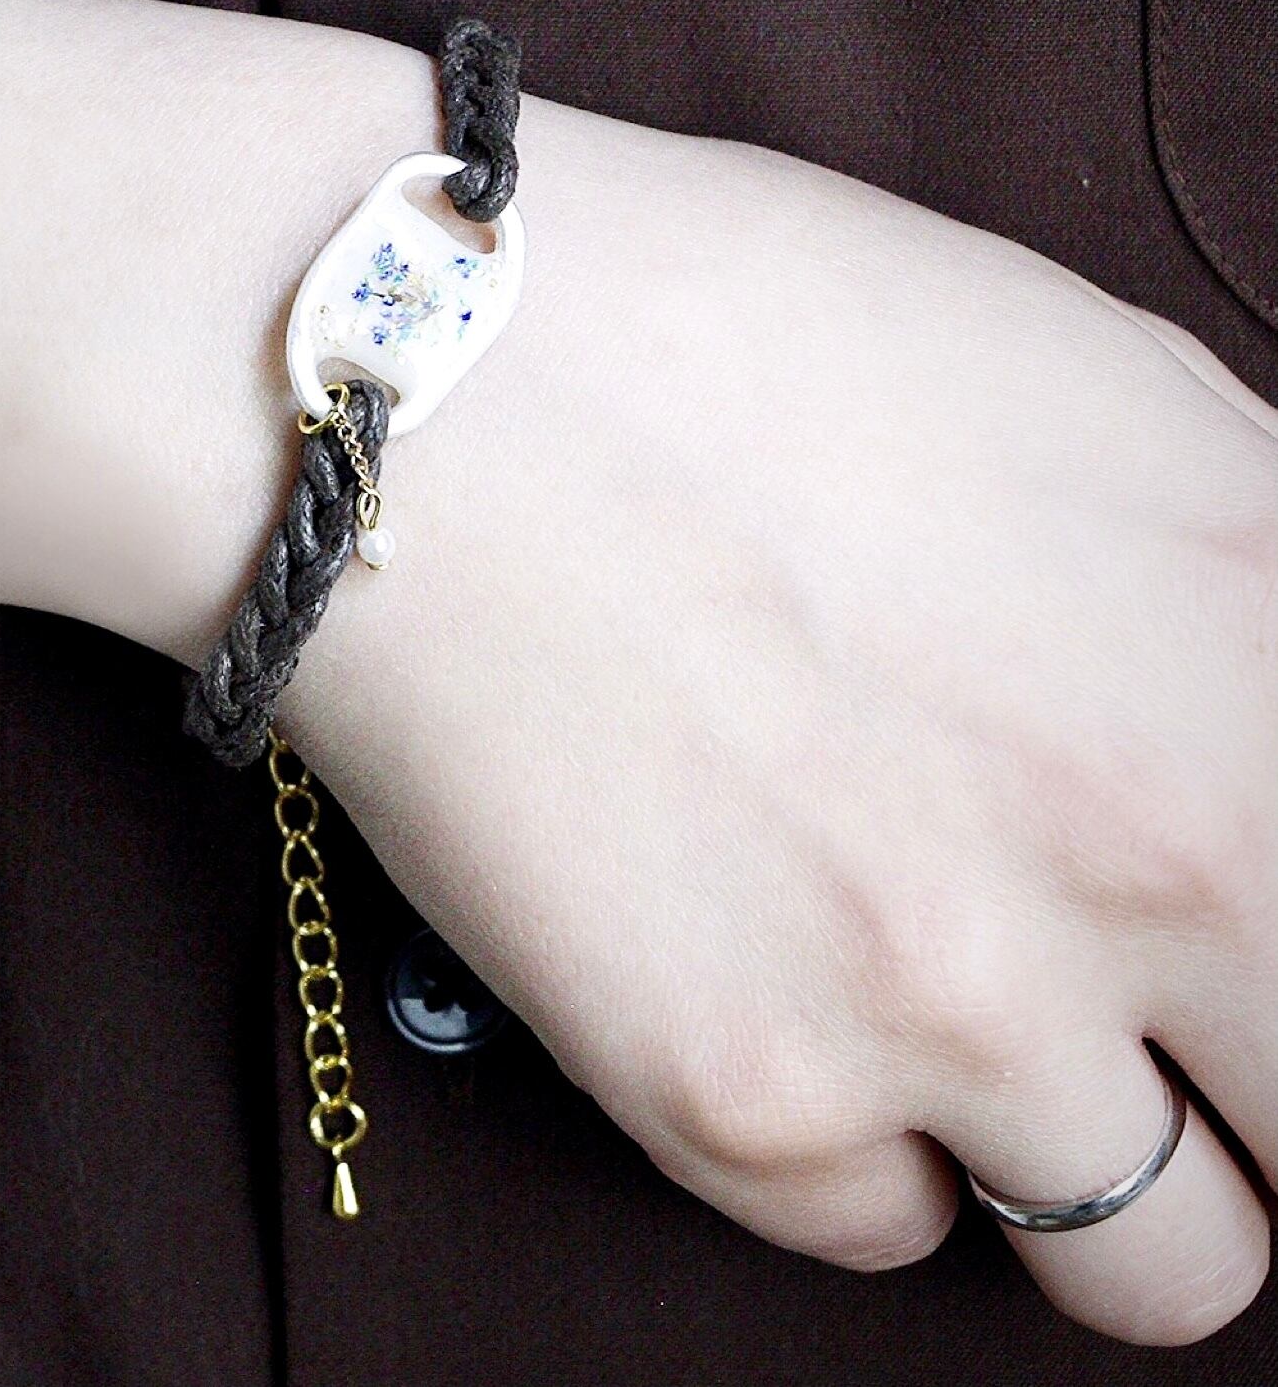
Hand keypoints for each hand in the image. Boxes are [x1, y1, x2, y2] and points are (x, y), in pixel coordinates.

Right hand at [273, 99, 1277, 1343]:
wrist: (416, 389)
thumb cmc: (738, 338)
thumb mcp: (1114, 397)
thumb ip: (1267, 601)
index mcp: (1275, 673)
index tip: (1246, 964)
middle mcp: (1168, 865)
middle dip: (1256, 1089)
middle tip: (1154, 1015)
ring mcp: (952, 1008)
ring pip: (1159, 1270)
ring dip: (1080, 1154)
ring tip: (957, 1017)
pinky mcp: (742, 1096)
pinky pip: (881, 1228)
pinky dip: (849, 1139)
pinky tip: (765, 978)